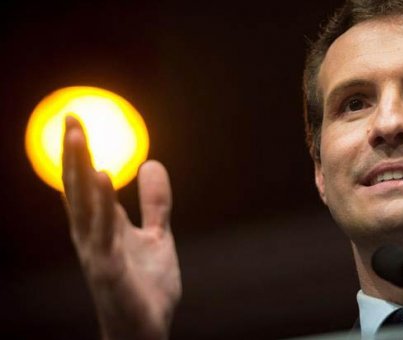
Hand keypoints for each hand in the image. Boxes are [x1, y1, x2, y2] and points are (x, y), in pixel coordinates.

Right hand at [62, 116, 180, 338]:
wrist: (146, 330)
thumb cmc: (146, 286)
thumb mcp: (157, 236)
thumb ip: (154, 203)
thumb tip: (152, 163)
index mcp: (103, 227)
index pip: (87, 183)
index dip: (81, 154)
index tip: (77, 120)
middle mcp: (93, 236)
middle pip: (80, 188)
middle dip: (74, 153)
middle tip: (72, 115)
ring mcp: (97, 252)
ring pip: (84, 205)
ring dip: (81, 170)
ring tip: (79, 136)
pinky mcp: (108, 269)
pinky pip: (103, 232)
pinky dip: (101, 204)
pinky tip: (102, 177)